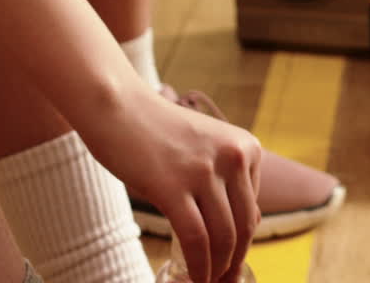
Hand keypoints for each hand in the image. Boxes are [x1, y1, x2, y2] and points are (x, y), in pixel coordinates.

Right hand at [77, 83, 261, 282]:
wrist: (117, 106)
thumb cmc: (158, 132)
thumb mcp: (206, 151)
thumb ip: (228, 182)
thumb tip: (248, 225)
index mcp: (248, 148)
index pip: (252, 209)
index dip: (241, 243)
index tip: (229, 263)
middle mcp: (235, 157)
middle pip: (244, 226)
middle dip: (235, 262)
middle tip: (224, 282)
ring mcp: (206, 171)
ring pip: (223, 236)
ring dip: (217, 269)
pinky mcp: (174, 186)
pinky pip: (196, 238)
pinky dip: (199, 266)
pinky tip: (195, 278)